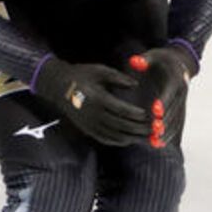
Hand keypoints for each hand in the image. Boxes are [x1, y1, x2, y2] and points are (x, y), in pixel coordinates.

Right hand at [33, 57, 150, 146]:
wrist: (58, 87)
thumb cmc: (81, 75)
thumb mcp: (99, 71)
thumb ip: (118, 78)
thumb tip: (136, 85)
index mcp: (97, 98)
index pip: (121, 110)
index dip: (136, 114)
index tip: (148, 115)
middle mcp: (93, 114)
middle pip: (120, 125)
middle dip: (138, 129)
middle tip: (154, 130)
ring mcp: (90, 124)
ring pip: (114, 135)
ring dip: (132, 138)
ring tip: (147, 137)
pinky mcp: (87, 130)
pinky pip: (106, 139)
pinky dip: (120, 141)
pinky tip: (131, 139)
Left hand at [127, 44, 197, 147]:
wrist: (177, 64)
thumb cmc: (160, 60)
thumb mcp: (152, 56)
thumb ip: (143, 60)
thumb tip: (135, 62)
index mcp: (176, 77)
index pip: (170, 91)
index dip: (163, 101)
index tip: (154, 111)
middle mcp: (182, 91)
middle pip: (174, 108)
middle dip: (164, 120)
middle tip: (153, 130)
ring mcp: (182, 101)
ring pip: (176, 119)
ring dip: (167, 131)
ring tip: (155, 142)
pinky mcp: (180, 109)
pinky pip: (176, 124)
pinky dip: (169, 134)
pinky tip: (159, 144)